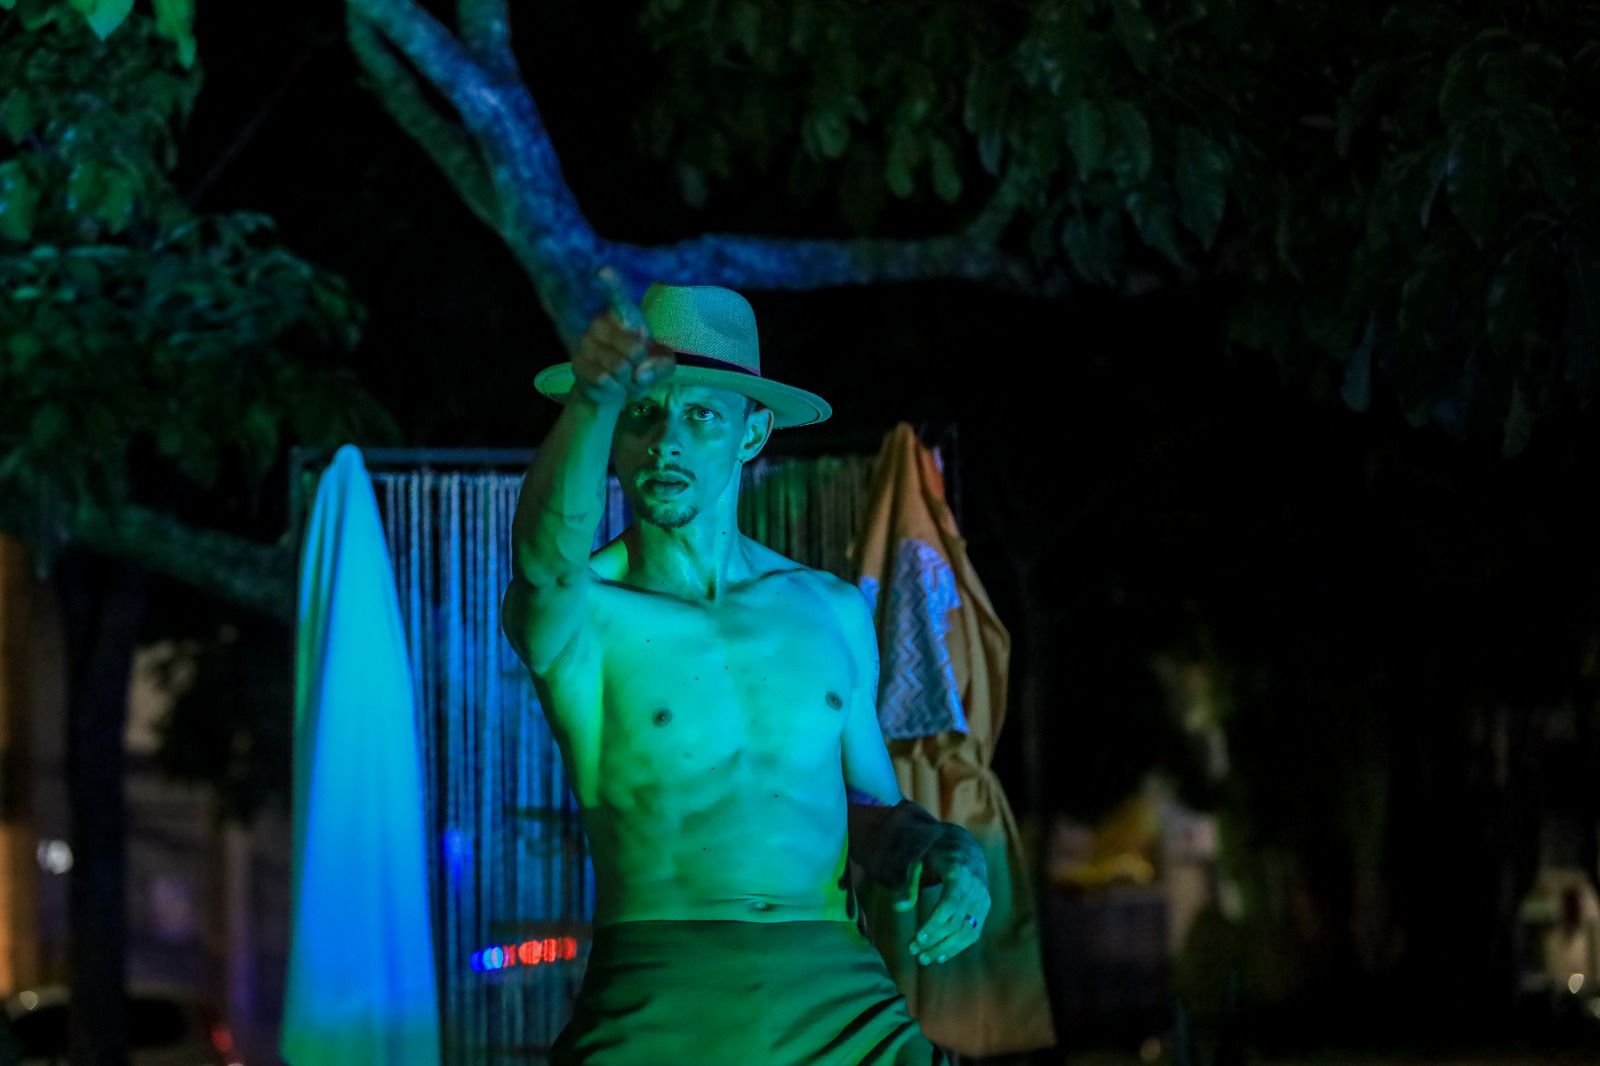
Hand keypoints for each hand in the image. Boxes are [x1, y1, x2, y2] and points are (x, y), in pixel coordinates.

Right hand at [571, 269, 673, 406]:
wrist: (613, 390)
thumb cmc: (641, 368)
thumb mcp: (662, 366)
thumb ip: (663, 365)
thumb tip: (641, 372)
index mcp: (624, 316)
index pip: (618, 296)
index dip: (612, 283)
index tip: (603, 270)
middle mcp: (601, 323)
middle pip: (633, 348)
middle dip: (642, 366)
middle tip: (636, 367)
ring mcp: (586, 343)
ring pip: (619, 366)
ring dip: (628, 380)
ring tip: (623, 378)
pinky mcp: (578, 363)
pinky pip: (604, 380)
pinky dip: (616, 389)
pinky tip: (613, 385)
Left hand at [897, 833, 990, 966]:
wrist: (966, 848)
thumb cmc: (937, 855)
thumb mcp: (919, 863)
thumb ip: (910, 885)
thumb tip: (897, 908)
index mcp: (958, 872)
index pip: (949, 904)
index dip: (934, 924)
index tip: (917, 939)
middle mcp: (975, 887)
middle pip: (957, 922)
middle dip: (935, 940)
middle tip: (914, 952)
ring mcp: (982, 899)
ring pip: (966, 931)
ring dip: (945, 948)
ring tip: (925, 959)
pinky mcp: (984, 908)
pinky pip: (973, 933)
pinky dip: (958, 946)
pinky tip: (941, 955)